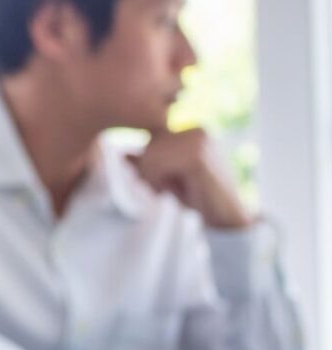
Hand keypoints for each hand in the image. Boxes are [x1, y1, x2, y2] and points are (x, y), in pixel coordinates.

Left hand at [125, 127, 252, 229]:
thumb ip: (146, 162)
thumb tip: (121, 152)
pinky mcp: (197, 154)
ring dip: (155, 178)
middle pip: (148, 146)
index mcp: (193, 130)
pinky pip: (156, 163)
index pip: (150, 139)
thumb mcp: (165, 177)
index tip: (171, 181)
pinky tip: (182, 190)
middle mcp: (197, 128)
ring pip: (149, 154)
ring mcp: (200, 138)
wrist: (228, 220)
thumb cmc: (196, 199)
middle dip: (152, 172)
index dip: (152, 165)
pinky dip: (159, 181)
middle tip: (175, 188)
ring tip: (178, 189)